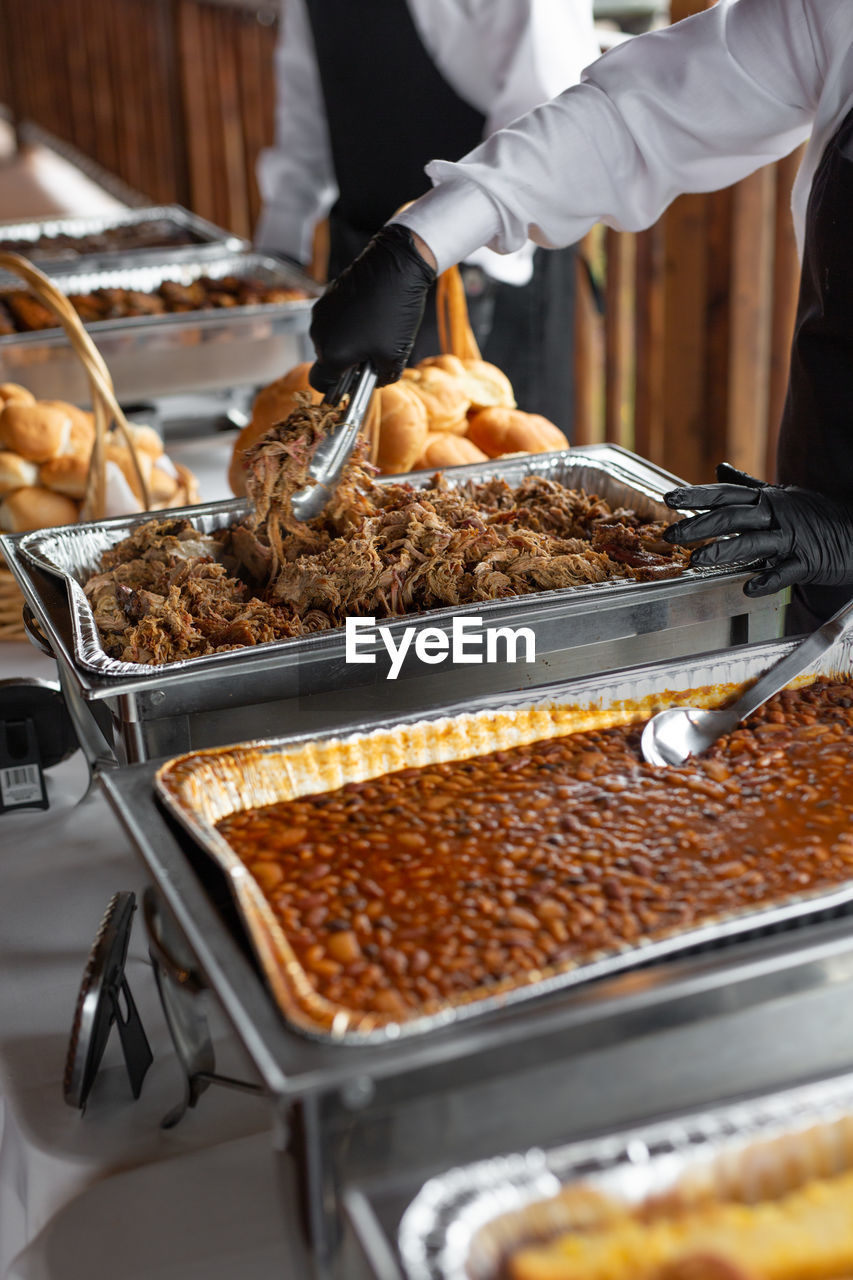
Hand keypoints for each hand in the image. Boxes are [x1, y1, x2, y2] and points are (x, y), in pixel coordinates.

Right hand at [309, 224, 436, 392]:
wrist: (396, 265)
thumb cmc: (394, 313)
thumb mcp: (395, 355)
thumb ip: (383, 376)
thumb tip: (377, 380)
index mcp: (331, 354)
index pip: (320, 384)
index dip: (336, 389)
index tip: (352, 385)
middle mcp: (318, 334)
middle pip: (329, 361)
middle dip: (349, 363)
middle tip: (375, 355)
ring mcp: (322, 313)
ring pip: (333, 339)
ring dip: (351, 342)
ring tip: (377, 331)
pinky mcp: (329, 296)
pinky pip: (336, 320)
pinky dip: (351, 324)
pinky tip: (372, 314)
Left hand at [662, 462, 852, 596]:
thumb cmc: (813, 514)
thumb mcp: (780, 494)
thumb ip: (747, 485)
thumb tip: (720, 468)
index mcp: (766, 499)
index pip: (725, 494)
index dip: (696, 496)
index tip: (668, 498)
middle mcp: (776, 515)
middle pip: (732, 517)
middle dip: (699, 526)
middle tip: (670, 535)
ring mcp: (791, 538)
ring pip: (753, 543)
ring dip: (723, 551)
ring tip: (697, 560)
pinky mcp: (806, 561)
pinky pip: (784, 572)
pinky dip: (766, 579)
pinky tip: (748, 587)